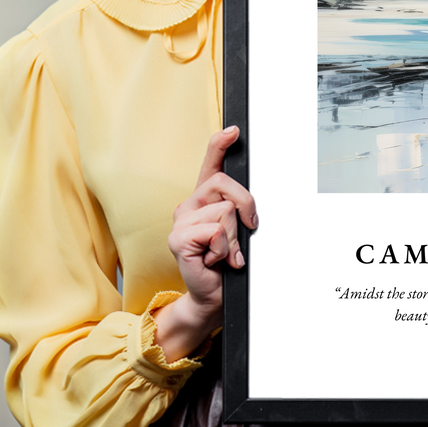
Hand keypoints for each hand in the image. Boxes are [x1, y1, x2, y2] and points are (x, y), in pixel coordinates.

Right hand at [153, 126, 257, 360]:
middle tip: (247, 230)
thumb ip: (239, 211)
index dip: (220, 144)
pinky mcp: (178, 239)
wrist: (213, 295)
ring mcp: (181, 222)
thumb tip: (249, 203)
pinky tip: (215, 260)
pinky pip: (215, 231)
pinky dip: (224, 249)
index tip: (234, 130)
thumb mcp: (238, 231)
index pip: (210, 164)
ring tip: (225, 253)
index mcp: (204, 200)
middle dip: (246, 206)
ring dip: (234, 237)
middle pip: (225, 184)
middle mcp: (189, 205)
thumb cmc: (226, 263)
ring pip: (225, 211)